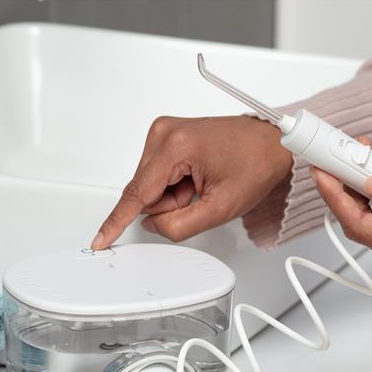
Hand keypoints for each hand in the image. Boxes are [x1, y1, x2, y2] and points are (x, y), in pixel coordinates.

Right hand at [91, 116, 292, 248]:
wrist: (271, 144)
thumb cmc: (255, 164)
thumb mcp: (221, 208)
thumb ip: (180, 225)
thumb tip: (153, 225)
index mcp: (175, 146)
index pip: (137, 194)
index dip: (117, 222)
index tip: (100, 239)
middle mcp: (164, 132)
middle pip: (146, 193)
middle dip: (170, 204)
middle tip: (201, 195)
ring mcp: (164, 132)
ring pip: (151, 187)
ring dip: (175, 196)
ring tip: (202, 184)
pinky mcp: (168, 137)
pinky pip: (159, 176)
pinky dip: (176, 185)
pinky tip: (197, 178)